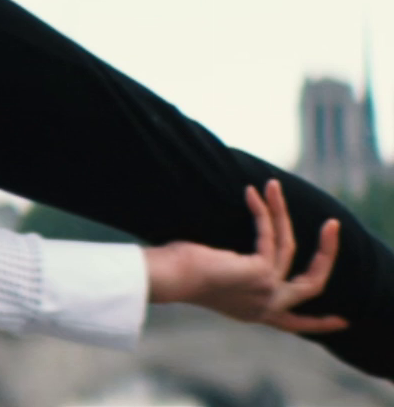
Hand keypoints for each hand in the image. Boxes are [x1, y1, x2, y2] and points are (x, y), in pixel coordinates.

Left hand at [143, 180, 347, 334]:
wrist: (167, 277)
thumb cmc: (178, 272)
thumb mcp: (217, 276)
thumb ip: (240, 272)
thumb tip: (241, 255)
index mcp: (252, 313)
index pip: (293, 325)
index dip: (319, 324)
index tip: (341, 321)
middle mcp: (264, 308)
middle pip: (312, 286)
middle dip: (327, 254)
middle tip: (332, 225)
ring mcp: (267, 292)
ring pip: (290, 247)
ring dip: (281, 211)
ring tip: (272, 184)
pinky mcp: (262, 272)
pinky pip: (270, 234)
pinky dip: (263, 210)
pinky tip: (252, 192)